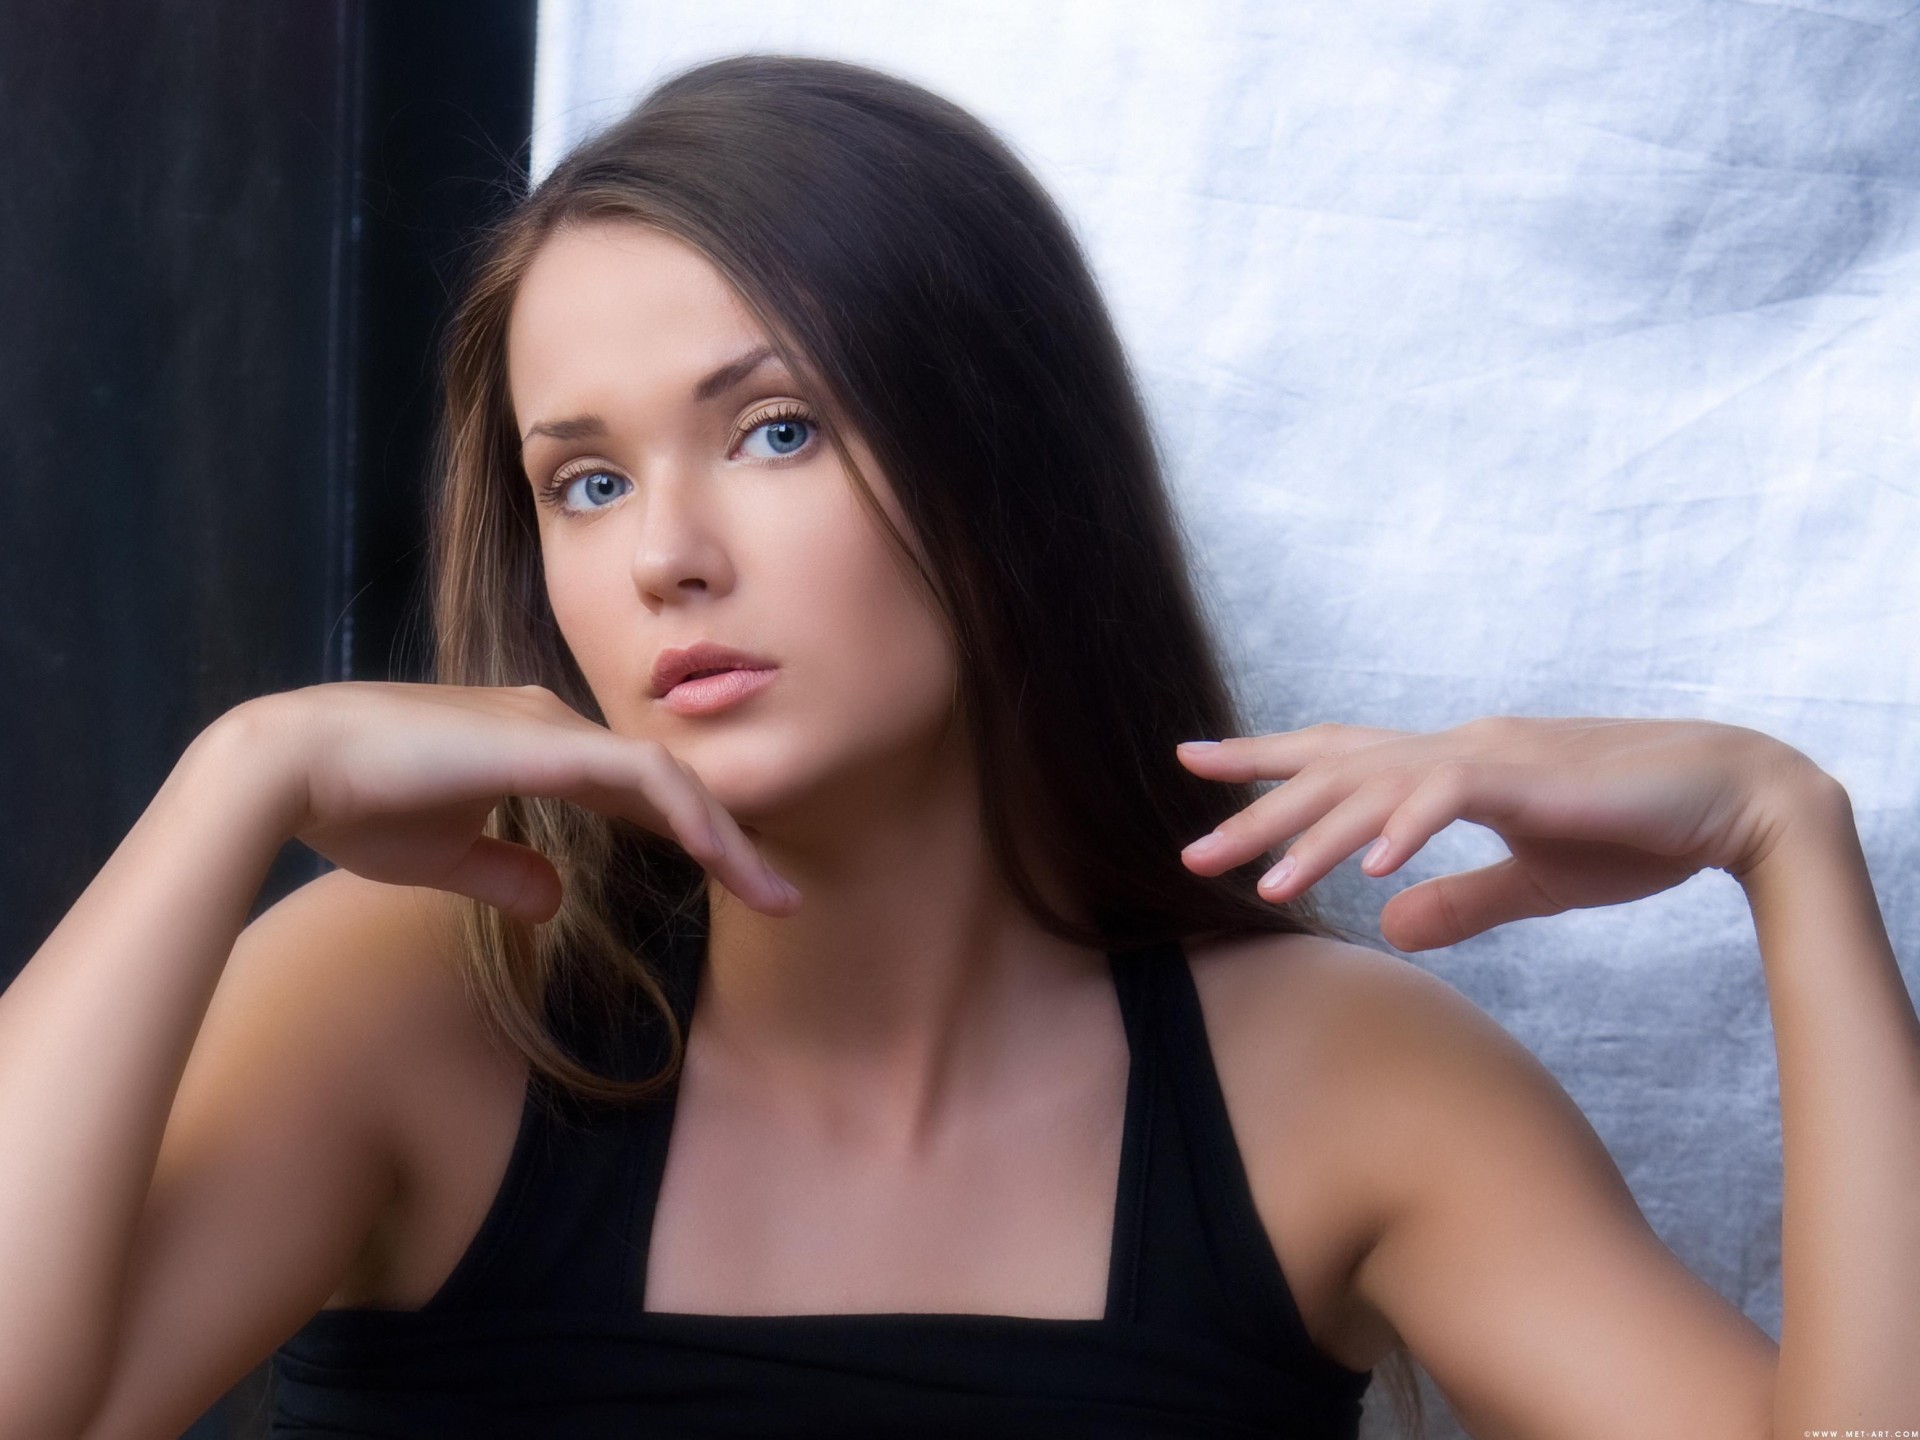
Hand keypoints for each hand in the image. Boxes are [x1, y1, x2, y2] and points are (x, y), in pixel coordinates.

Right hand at [231, 682, 799, 924]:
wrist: (288, 767)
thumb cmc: (353, 805)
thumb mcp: (442, 854)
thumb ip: (504, 871)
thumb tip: (552, 897)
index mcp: (533, 744)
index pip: (634, 789)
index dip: (685, 832)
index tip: (730, 880)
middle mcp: (553, 724)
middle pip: (666, 783)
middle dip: (727, 837)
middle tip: (780, 894)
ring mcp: (552, 726)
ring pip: (669, 779)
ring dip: (727, 837)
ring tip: (774, 894)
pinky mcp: (545, 741)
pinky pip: (644, 777)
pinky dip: (690, 815)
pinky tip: (724, 858)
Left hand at [1174, 716, 1819, 951]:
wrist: (1735, 798)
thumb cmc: (1639, 833)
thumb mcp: (1534, 880)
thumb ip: (1460, 901)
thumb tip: (1387, 929)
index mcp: (1452, 769)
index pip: (1339, 758)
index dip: (1266, 762)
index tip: (1194, 765)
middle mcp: (1458, 751)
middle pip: (1336, 772)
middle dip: (1259, 809)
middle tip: (1191, 848)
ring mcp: (1493, 757)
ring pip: (1380, 786)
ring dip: (1319, 836)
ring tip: (1264, 883)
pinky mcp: (1534, 777)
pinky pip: (1454, 795)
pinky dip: (1410, 827)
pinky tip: (1373, 867)